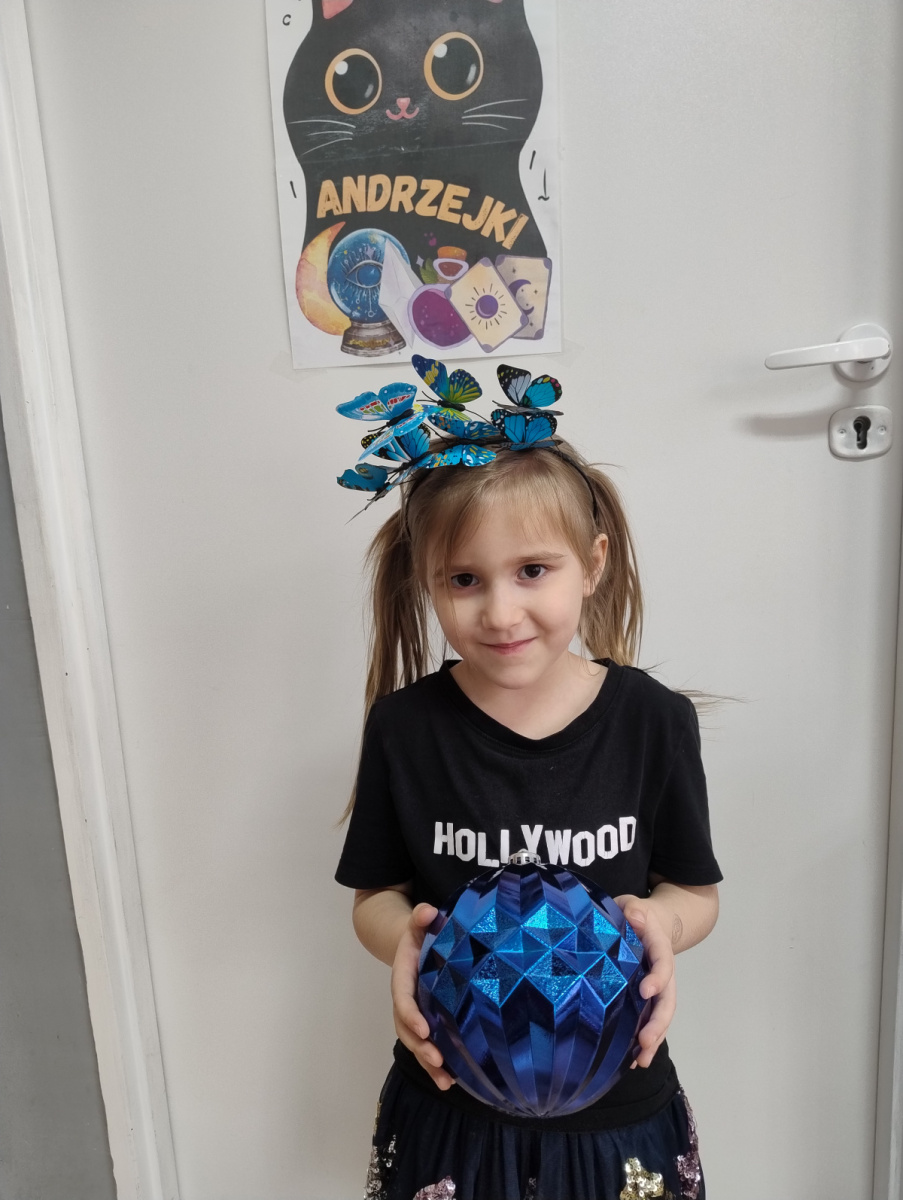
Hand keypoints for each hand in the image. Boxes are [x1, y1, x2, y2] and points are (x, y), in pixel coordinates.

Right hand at [390, 902, 454, 1089]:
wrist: (411, 946)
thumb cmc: (419, 935)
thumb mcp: (418, 923)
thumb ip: (420, 917)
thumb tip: (427, 912)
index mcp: (403, 978)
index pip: (403, 998)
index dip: (411, 1014)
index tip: (424, 1028)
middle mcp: (405, 1001)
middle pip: (408, 1028)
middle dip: (421, 1046)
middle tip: (437, 1059)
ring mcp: (415, 1015)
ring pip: (417, 1044)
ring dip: (429, 1064)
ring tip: (446, 1081)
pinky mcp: (427, 1025)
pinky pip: (427, 1047)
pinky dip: (437, 1067)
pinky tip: (452, 1082)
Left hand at [613, 894, 676, 1068]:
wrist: (649, 921)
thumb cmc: (635, 913)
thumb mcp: (633, 904)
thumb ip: (633, 909)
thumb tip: (634, 914)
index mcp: (658, 946)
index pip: (662, 962)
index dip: (658, 977)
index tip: (645, 991)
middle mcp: (662, 970)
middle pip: (667, 998)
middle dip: (658, 1021)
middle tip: (645, 1040)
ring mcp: (657, 986)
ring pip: (661, 1014)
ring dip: (654, 1038)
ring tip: (641, 1060)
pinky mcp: (646, 997)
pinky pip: (649, 1019)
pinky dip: (645, 1039)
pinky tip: (633, 1059)